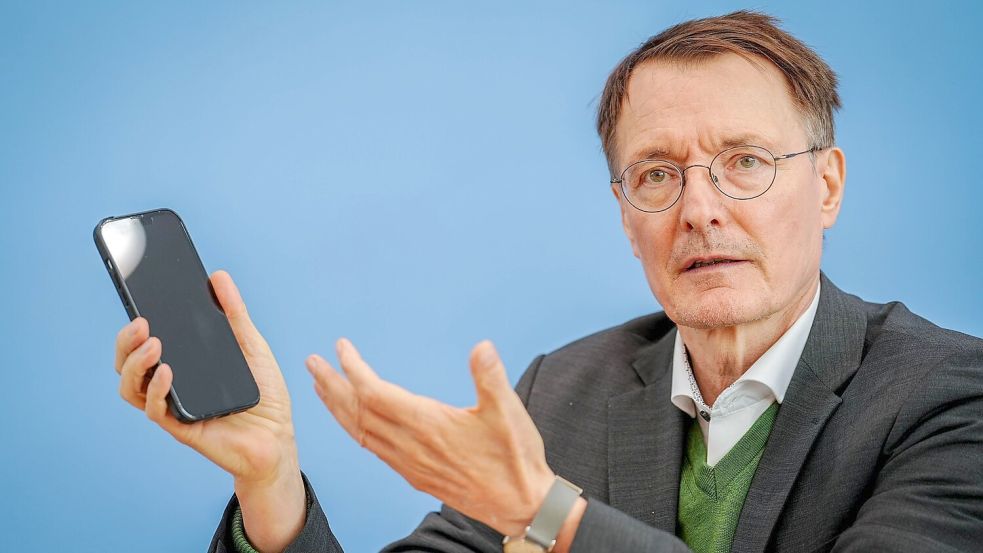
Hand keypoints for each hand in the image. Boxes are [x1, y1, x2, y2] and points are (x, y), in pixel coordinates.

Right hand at [114, 270, 304, 551]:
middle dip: (126, 342)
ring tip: (153, 343)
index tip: (138, 301)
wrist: (279, 437)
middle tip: (141, 322)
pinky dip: (157, 389)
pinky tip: (169, 371)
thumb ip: (234, 313)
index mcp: (183, 365)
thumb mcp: (251, 345)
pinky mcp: (181, 427)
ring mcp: (173, 407)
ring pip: (131, 387)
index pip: (145, 343)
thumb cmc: (264, 394)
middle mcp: (170, 386)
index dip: (133, 326)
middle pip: (128, 364)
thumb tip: (217, 276)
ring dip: (135, 363)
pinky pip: (155, 410)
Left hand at [306, 338, 555, 537]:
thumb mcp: (509, 413)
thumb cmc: (515, 460)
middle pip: (358, 412)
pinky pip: (373, 449)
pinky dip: (355, 430)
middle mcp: (412, 446)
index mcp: (429, 425)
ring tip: (321, 388)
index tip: (341, 348)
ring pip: (361, 433)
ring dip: (337, 408)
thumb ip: (491, 378)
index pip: (376, 393)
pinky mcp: (415, 475)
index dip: (354, 369)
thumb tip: (481, 348)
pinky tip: (353, 422)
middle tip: (312, 363)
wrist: (521, 506)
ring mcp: (410, 463)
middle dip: (332, 386)